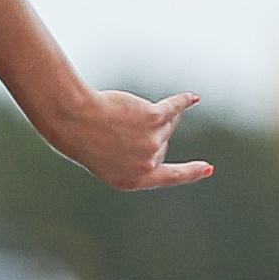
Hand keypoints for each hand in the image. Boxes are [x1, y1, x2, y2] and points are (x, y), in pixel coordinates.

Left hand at [40, 89, 210, 191]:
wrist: (71, 119)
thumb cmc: (81, 136)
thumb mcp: (106, 155)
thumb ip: (135, 152)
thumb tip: (168, 122)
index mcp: (130, 181)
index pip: (168, 178)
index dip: (190, 172)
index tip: (208, 168)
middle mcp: (145, 165)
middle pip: (162, 141)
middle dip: (145, 131)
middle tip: (113, 128)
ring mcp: (152, 143)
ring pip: (165, 123)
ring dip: (149, 113)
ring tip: (122, 112)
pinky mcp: (154, 120)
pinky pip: (175, 107)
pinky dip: (183, 101)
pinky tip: (192, 98)